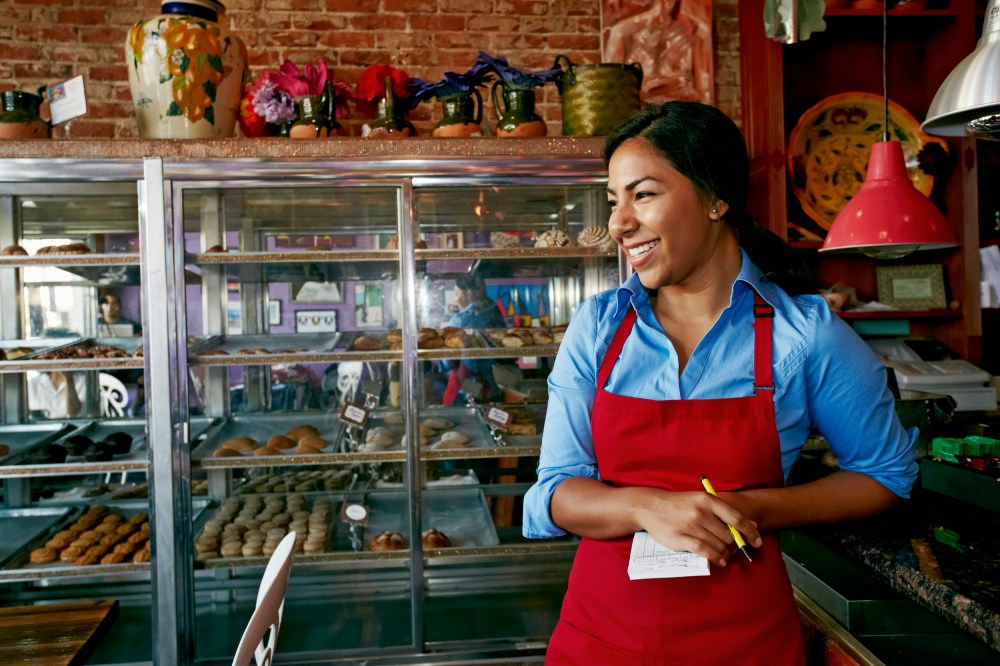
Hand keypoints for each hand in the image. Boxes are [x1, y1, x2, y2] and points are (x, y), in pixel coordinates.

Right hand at [631, 487, 761, 566]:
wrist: (650, 506)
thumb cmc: (679, 504)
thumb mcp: (701, 500)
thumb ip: (724, 511)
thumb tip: (751, 524)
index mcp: (708, 500)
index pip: (736, 518)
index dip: (750, 532)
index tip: (757, 542)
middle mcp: (701, 512)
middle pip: (729, 535)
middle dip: (734, 545)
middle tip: (733, 549)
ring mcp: (691, 526)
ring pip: (719, 545)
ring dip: (726, 554)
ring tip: (725, 555)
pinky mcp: (681, 539)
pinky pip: (705, 552)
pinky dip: (716, 558)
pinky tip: (719, 561)